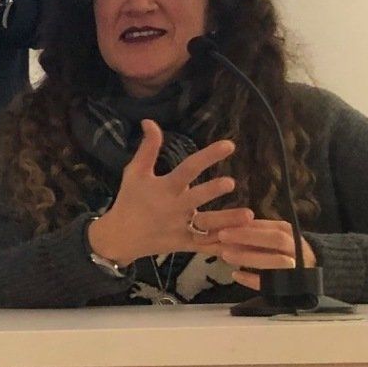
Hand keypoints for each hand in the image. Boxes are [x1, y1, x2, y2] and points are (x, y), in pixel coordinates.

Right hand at [85, 120, 251, 265]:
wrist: (118, 237)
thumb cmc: (129, 200)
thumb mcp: (134, 173)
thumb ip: (148, 148)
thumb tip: (150, 122)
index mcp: (163, 188)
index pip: (187, 169)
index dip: (207, 156)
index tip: (229, 145)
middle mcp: (173, 207)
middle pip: (195, 198)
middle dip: (212, 190)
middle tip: (231, 182)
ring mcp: (179, 228)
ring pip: (205, 225)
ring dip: (226, 220)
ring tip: (249, 216)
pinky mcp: (183, 244)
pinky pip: (205, 244)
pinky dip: (222, 244)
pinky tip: (241, 241)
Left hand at [213, 219, 315, 288]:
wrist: (306, 270)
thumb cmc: (280, 249)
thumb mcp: (271, 235)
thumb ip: (254, 231)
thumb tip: (226, 225)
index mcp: (288, 233)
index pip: (270, 226)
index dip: (248, 226)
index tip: (224, 225)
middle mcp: (295, 247)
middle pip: (276, 240)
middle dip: (248, 237)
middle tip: (222, 236)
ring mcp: (295, 267)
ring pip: (276, 261)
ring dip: (250, 257)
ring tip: (225, 255)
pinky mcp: (288, 285)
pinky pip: (271, 283)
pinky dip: (253, 279)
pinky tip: (236, 275)